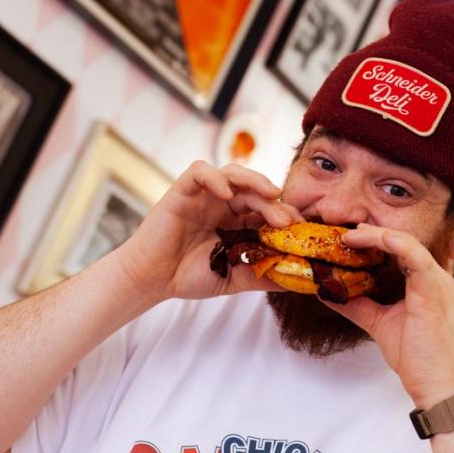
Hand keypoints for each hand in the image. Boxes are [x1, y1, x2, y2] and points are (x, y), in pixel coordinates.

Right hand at [115, 161, 303, 304]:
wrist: (152, 280)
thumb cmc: (188, 277)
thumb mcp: (234, 279)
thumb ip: (263, 276)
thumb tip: (299, 280)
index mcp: (236, 222)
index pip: (266, 208)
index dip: (284, 214)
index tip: (300, 229)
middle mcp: (222, 205)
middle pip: (255, 190)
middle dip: (274, 203)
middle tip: (287, 220)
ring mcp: (203, 196)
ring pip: (233, 173)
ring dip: (255, 181)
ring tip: (271, 194)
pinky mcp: (182, 191)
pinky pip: (199, 172)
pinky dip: (215, 177)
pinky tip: (227, 194)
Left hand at [326, 224, 453, 407]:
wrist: (437, 384)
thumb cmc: (416, 358)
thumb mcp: (379, 323)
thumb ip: (357, 305)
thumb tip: (328, 292)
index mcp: (427, 283)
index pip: (403, 250)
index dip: (377, 240)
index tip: (351, 239)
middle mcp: (436, 277)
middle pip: (404, 241)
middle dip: (373, 234)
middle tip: (346, 234)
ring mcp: (437, 282)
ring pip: (407, 243)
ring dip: (377, 236)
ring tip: (351, 236)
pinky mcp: (433, 290)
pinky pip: (414, 256)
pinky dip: (393, 244)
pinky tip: (372, 241)